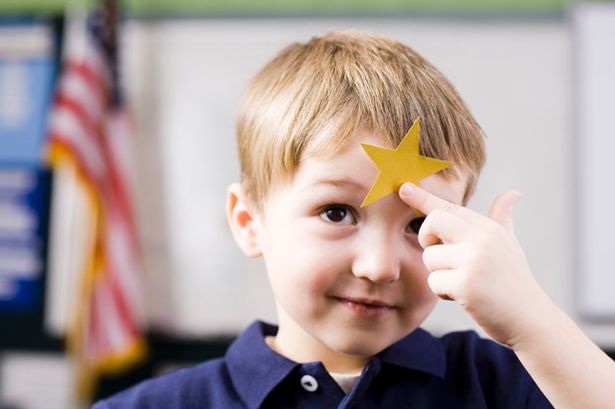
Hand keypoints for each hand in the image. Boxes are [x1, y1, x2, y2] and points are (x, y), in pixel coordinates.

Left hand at [399, 182, 550, 347]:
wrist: (530, 319)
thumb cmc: (514, 282)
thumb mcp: (509, 245)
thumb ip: (502, 219)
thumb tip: (512, 193)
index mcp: (488, 228)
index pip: (449, 207)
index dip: (423, 197)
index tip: (404, 188)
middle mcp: (481, 238)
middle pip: (433, 222)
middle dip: (427, 239)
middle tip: (442, 256)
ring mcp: (474, 260)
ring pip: (429, 257)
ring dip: (439, 274)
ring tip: (463, 283)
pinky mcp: (465, 284)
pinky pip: (433, 282)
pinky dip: (443, 292)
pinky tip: (464, 298)